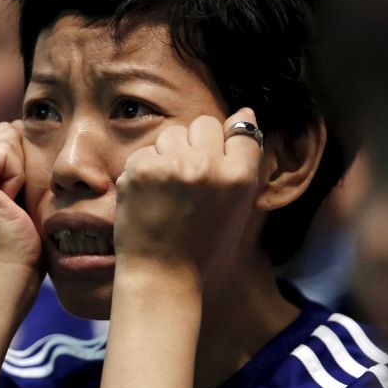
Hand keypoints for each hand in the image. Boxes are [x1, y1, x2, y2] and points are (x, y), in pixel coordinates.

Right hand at [0, 121, 40, 270]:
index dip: (20, 163)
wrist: (12, 274)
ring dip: (20, 171)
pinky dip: (18, 177)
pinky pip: (7, 152)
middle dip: (20, 164)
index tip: (12, 202)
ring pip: (6, 136)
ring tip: (9, 204)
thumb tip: (20, 123)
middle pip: (3, 130)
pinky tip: (8, 204)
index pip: (0, 134)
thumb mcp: (15, 189)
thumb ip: (10, 156)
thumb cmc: (22, 239)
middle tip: (11, 204)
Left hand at [114, 108, 262, 284]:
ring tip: (167, 190)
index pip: (242, 128)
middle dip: (195, 145)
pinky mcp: (143, 169)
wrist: (163, 274)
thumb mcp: (238, 206)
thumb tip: (244, 113)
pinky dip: (143, 171)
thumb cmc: (202, 245)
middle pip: (204, 124)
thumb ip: (242, 162)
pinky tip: (148, 197)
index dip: (226, 142)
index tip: (216, 159)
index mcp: (240, 176)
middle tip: (188, 180)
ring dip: (167, 154)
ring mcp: (174, 165)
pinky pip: (144, 152)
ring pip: (172, 133)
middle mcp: (210, 166)